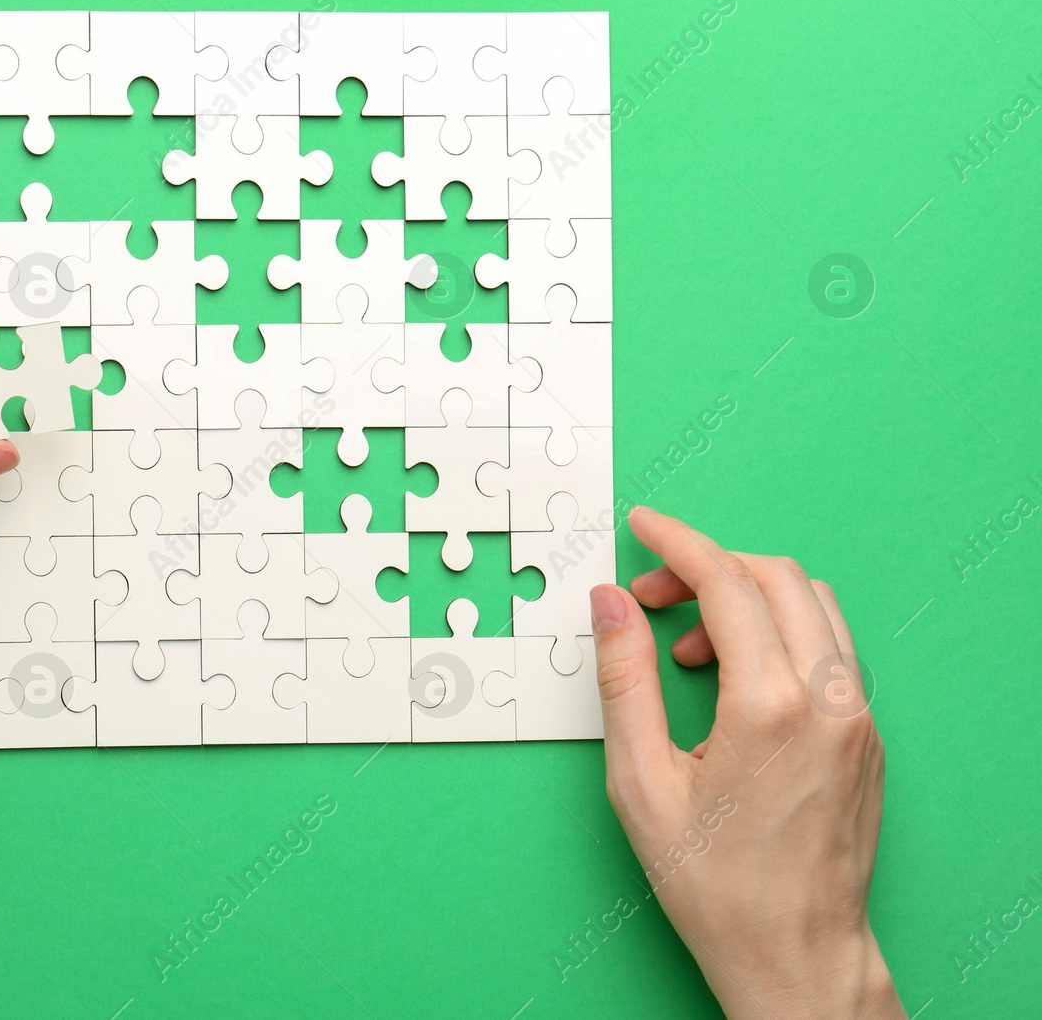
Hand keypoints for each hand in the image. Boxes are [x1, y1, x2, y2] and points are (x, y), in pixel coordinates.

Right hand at [590, 507, 903, 1018]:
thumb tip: (612, 604)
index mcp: (770, 706)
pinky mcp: (867, 737)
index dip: (678, 543)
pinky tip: (736, 679)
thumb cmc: (714, 883)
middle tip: (651, 597)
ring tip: (692, 647)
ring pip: (813, 605)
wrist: (793, 952)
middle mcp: (829, 701)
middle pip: (776, 578)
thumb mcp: (640, 781)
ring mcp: (858, 718)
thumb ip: (624, 679)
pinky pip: (830, 649)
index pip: (728, 582)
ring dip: (748, 598)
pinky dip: (780, 635)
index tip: (644, 527)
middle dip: (708, 567)